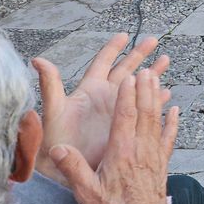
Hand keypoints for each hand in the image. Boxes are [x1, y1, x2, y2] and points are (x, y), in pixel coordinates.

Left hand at [33, 33, 169, 177]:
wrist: (65, 169)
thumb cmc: (54, 140)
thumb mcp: (53, 110)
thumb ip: (49, 85)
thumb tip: (37, 59)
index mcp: (89, 90)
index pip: (103, 62)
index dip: (113, 48)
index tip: (124, 35)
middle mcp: (104, 97)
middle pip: (125, 70)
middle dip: (139, 54)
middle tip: (153, 40)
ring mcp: (116, 111)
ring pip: (138, 87)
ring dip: (151, 74)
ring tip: (166, 60)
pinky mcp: (124, 126)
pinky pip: (144, 110)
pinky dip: (155, 101)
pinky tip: (166, 95)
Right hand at [48, 69, 179, 203]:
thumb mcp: (87, 193)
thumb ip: (73, 169)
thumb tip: (58, 148)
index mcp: (122, 153)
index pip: (125, 117)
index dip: (127, 96)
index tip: (129, 77)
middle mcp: (141, 150)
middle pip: (144, 113)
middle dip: (144, 89)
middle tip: (145, 69)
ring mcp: (154, 155)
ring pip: (157, 121)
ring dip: (156, 99)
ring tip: (157, 79)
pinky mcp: (163, 163)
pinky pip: (169, 138)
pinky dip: (172, 122)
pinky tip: (175, 110)